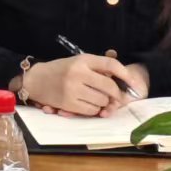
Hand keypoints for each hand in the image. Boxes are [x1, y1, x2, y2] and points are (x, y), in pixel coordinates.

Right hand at [21, 54, 141, 116]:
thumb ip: (98, 67)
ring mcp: (73, 89)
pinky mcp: (69, 103)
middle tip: (117, 97)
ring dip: (104, 103)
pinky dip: (94, 110)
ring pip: (102, 101)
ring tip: (96, 98)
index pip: (110, 64)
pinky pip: (92, 110)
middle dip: (116, 94)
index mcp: (83, 60)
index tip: (134, 83)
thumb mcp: (78, 62)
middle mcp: (78, 73)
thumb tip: (124, 76)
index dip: (125, 74)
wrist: (36, 80)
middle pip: (110, 86)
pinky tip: (87, 104)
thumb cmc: (61, 70)